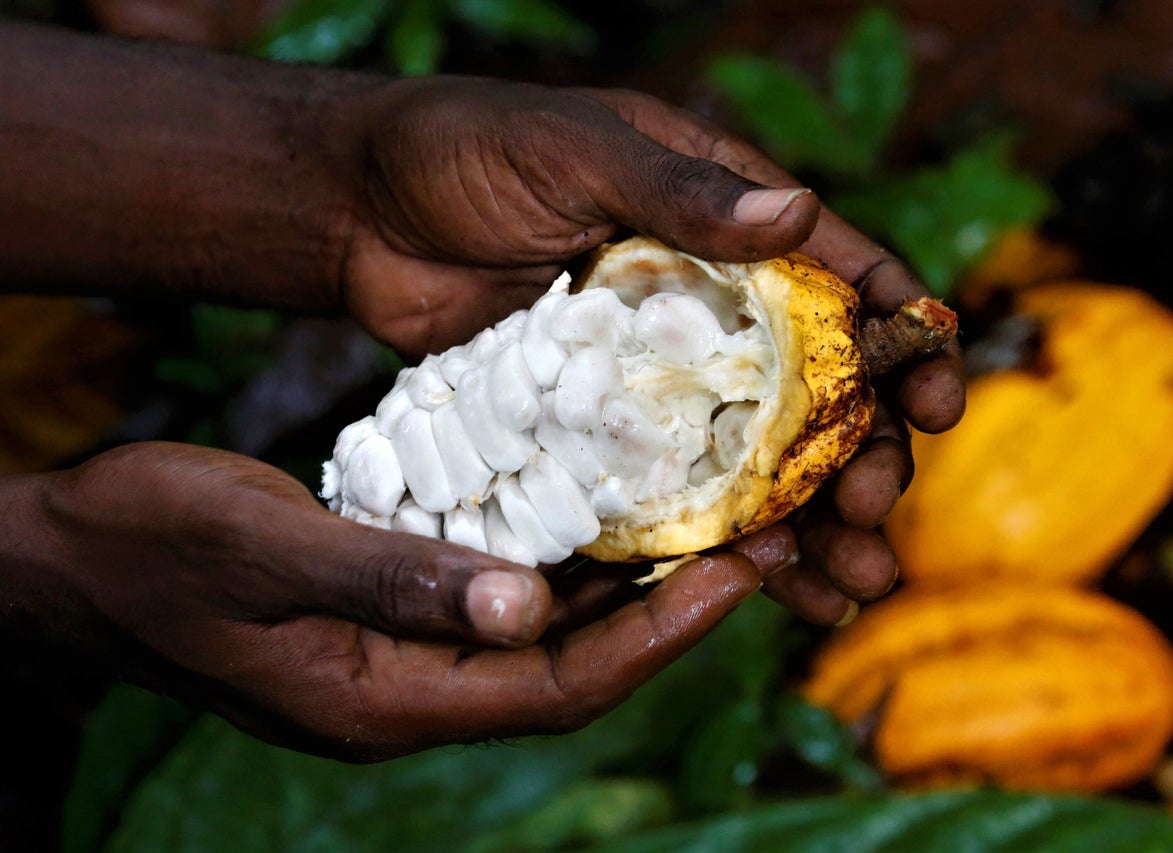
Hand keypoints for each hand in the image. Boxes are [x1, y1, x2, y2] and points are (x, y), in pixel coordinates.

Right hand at [10, 443, 782, 759]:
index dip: (658, 635)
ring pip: (544, 635)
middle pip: (572, 666)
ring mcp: (400, 658)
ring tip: (707, 520)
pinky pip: (501, 599)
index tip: (738, 572)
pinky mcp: (390, 616)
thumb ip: (390, 579)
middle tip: (755, 539)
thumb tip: (526, 611)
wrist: (67, 560)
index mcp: (385, 700)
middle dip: (668, 609)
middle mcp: (408, 693)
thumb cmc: (147, 551)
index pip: (561, 688)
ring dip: (625, 584)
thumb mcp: (262, 552)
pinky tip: (602, 509)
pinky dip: (560, 562)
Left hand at [328, 80, 963, 621]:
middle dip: (865, 454)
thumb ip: (678, 190)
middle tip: (880, 513)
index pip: (842, 281)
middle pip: (816, 391)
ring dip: (814, 518)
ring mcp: (655, 375)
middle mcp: (707, 306)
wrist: (356, 213)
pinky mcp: (601, 428)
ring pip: (760, 457)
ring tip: (853, 581)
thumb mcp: (576, 152)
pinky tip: (770, 585)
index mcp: (723, 223)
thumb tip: (799, 213)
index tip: (942, 402)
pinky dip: (727, 536)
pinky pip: (679, 489)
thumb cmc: (466, 153)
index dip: (902, 342)